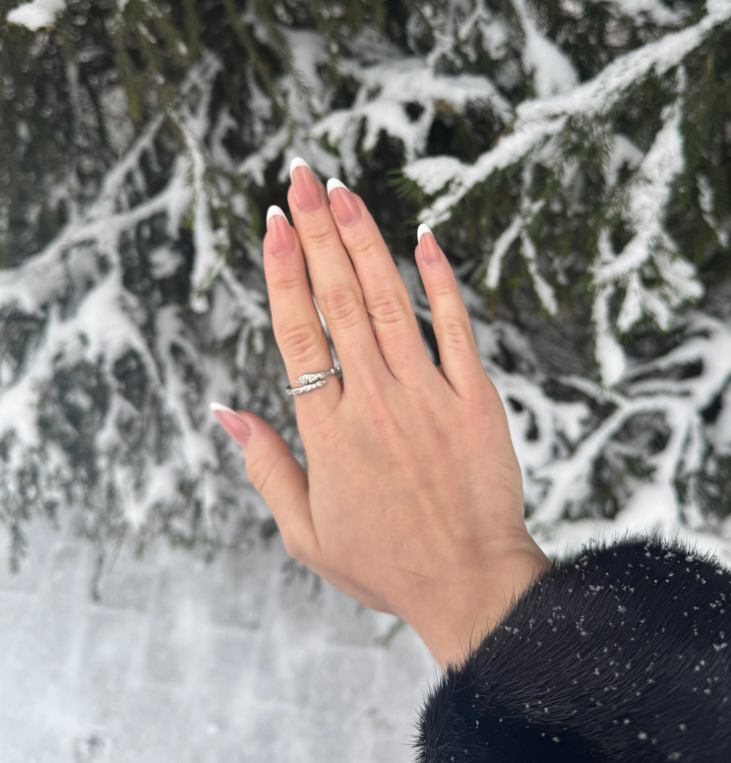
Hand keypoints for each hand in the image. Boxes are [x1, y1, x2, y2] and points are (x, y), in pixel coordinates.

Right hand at [211, 159, 550, 669]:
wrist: (472, 587)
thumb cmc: (383, 563)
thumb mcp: (305, 532)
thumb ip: (263, 466)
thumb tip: (223, 409)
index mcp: (326, 431)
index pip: (297, 332)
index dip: (283, 270)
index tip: (274, 220)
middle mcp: (373, 401)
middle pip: (337, 299)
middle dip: (318, 230)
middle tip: (302, 175)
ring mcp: (428, 395)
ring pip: (388, 302)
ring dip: (365, 241)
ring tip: (343, 191)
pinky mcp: (475, 399)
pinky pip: (455, 328)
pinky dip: (439, 281)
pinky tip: (424, 238)